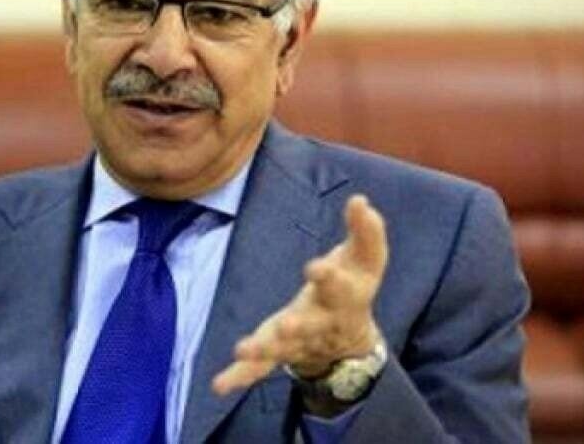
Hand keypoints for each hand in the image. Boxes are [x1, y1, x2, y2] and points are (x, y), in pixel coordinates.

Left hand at [212, 195, 387, 395]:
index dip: (329, 277)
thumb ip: (365, 231)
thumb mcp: (364, 260)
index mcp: (345, 298)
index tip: (315, 267)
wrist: (349, 341)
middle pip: (312, 325)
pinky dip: (239, 376)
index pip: (339, 286)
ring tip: (244, 349)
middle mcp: (323, 323)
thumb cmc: (353, 285)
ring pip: (283, 350)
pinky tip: (218, 384)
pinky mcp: (279, 354)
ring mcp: (300, 342)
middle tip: (287, 325)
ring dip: (264, 350)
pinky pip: (259, 368)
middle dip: (299, 325)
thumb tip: (359, 199)